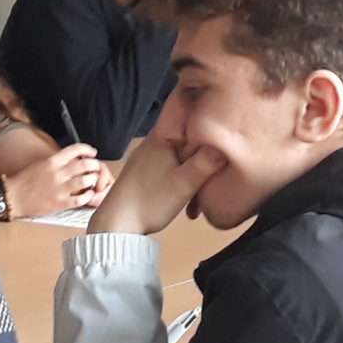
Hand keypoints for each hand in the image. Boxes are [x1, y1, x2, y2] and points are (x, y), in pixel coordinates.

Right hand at [4, 143, 103, 218]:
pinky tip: (87, 195)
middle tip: (95, 168)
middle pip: (85, 164)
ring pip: (86, 180)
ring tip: (92, 181)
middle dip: (94, 165)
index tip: (92, 152)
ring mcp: (59, 188)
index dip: (87, 149)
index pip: (76, 149)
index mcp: (52, 161)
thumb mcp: (41, 164)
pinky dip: (88, 196)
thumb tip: (72, 158)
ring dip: (93, 180)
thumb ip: (57, 161)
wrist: (12, 196)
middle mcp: (57, 173)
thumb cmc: (24, 181)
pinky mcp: (60, 203)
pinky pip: (81, 199)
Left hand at [90, 136, 221, 237]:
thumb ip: (207, 162)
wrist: (117, 224)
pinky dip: (179, 181)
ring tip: (197, 196)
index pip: (189, 117)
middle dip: (201, 156)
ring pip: (178, 158)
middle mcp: (151, 142)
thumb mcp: (186, 182)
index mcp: (161, 136)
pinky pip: (168, 169)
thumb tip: (226, 143)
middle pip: (186, 140)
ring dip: (191, 173)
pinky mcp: (142, 173)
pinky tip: (184, 200)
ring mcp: (145, 158)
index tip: (222, 138)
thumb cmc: (151, 201)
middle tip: (213, 174)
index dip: (207, 126)